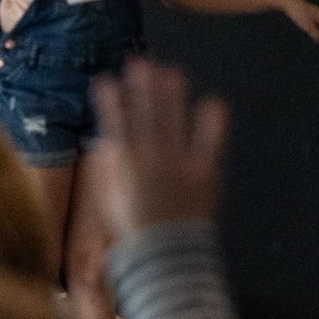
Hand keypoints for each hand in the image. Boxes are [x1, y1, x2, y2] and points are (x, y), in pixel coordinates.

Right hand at [88, 58, 227, 240]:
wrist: (165, 256)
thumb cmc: (133, 231)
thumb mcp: (108, 202)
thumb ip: (106, 172)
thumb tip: (104, 144)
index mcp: (125, 165)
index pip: (114, 124)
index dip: (110, 100)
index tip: (105, 79)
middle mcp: (150, 157)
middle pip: (145, 114)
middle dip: (142, 86)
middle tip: (141, 61)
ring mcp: (179, 162)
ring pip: (174, 121)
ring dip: (172, 94)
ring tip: (173, 71)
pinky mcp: (204, 172)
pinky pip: (209, 143)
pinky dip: (212, 122)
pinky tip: (214, 101)